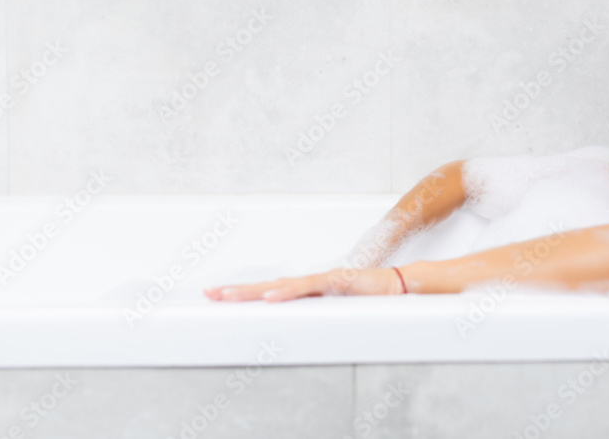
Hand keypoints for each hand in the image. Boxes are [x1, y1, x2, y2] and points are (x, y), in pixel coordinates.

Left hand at [203, 266, 405, 302]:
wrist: (399, 285)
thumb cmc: (371, 298)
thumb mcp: (337, 312)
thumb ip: (319, 315)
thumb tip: (300, 328)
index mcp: (308, 290)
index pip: (271, 292)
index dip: (246, 294)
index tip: (220, 297)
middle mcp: (310, 282)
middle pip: (267, 287)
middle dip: (237, 291)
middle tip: (209, 293)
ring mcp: (322, 280)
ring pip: (281, 286)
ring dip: (253, 292)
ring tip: (228, 296)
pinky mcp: (336, 281)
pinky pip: (307, 287)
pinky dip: (288, 292)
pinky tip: (270, 297)